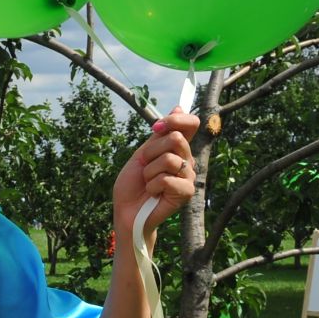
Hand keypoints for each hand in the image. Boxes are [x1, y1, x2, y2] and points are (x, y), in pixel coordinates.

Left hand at [113, 110, 198, 238]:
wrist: (126, 211)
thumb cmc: (133, 184)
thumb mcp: (143, 154)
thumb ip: (160, 134)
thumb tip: (179, 106)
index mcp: (178, 149)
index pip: (191, 123)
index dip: (174, 120)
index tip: (155, 129)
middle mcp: (187, 160)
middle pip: (176, 138)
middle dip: (151, 152)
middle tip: (145, 167)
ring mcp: (189, 176)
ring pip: (169, 159)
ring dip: (149, 171)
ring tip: (148, 182)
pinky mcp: (187, 192)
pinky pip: (167, 178)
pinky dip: (152, 185)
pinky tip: (153, 193)